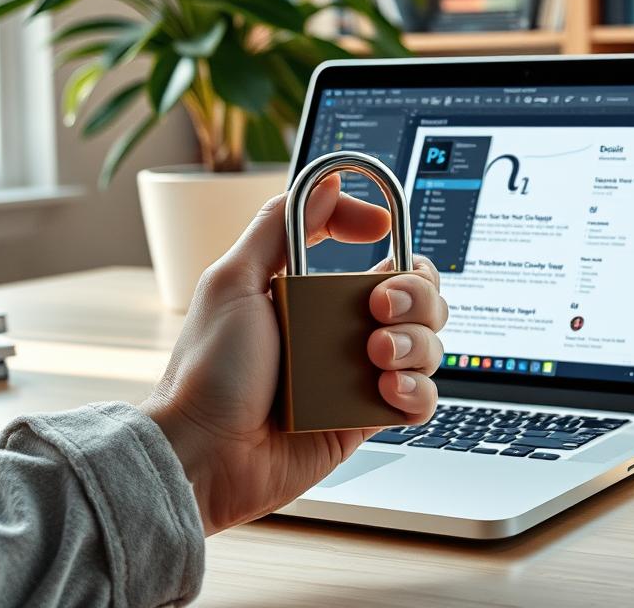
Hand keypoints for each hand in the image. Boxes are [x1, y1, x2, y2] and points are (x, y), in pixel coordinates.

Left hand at [141, 175, 446, 534]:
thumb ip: (281, 224)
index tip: (383, 233)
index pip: (381, 258)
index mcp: (316, 295)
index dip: (394, 240)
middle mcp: (343, 332)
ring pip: (429, 345)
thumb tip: (328, 180)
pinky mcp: (364, 419)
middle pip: (420, 298)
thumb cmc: (207, 371)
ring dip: (416, 342)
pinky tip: (385, 390)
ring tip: (376, 356)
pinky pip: (420, 399)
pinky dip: (416, 391)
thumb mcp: (233, 280)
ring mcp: (357, 375)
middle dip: (416, 295)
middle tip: (378, 308)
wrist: (204, 455)